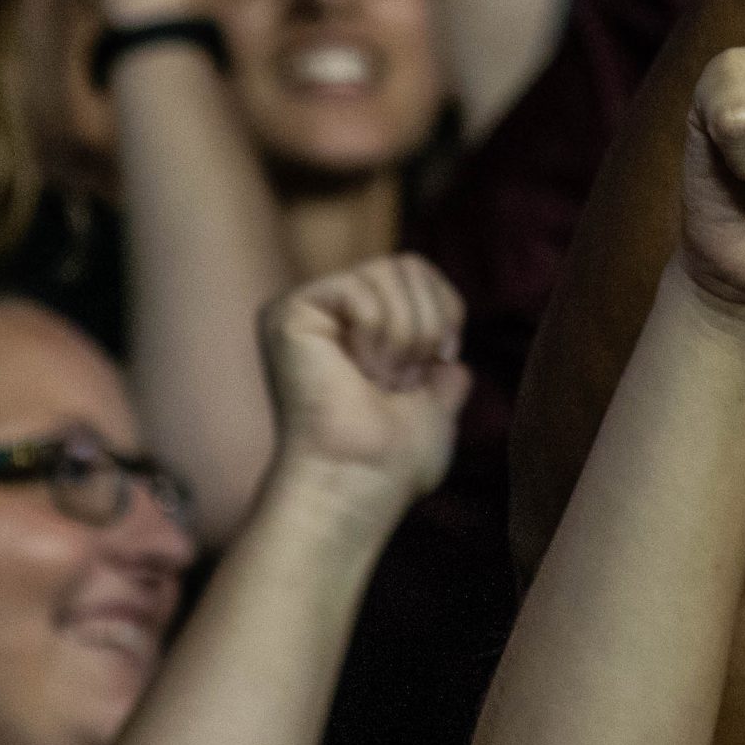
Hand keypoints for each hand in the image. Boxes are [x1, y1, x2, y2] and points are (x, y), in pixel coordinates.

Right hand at [260, 254, 471, 508]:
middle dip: (425, 325)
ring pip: (388, 269)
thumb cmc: (391, 461)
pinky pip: (360, 286)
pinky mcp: (289, 311)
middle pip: (408, 263)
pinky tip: (354, 371)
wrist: (359, 482)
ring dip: (403, 334)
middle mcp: (328, 309)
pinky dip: (374, 332)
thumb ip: (443, 380)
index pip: (419, 271)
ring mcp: (306, 307)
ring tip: (378, 378)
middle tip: (400, 379)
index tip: (439, 363)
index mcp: (358, 327)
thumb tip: (454, 367)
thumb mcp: (434, 411)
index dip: (445, 312)